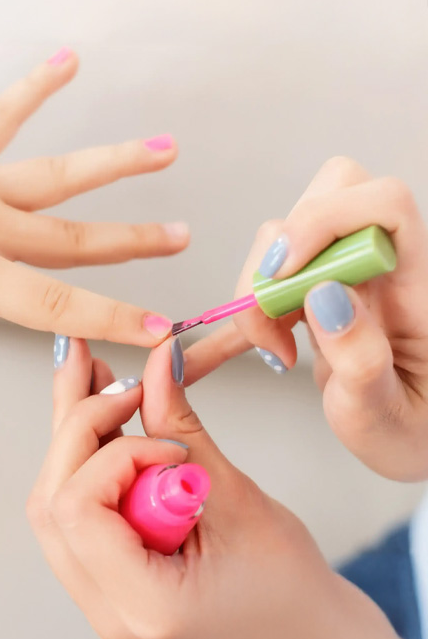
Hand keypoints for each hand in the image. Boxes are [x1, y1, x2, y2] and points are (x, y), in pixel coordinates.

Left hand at [0, 50, 185, 444]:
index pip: (52, 305)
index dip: (111, 317)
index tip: (161, 328)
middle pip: (70, 238)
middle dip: (132, 242)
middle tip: (184, 237)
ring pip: (55, 175)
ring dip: (113, 163)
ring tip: (166, 148)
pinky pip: (1, 117)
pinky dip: (34, 87)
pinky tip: (69, 58)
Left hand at [28, 337, 409, 638]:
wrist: (302, 631)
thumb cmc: (287, 581)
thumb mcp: (239, 497)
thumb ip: (184, 427)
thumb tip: (157, 360)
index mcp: (142, 604)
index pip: (79, 509)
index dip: (114, 453)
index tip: (169, 441)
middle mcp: (104, 606)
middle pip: (52, 499)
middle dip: (79, 426)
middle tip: (115, 377)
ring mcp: (96, 592)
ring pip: (53, 497)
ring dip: (74, 433)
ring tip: (96, 376)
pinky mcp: (101, 571)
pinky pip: (74, 505)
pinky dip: (85, 454)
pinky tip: (103, 410)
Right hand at [189, 157, 427, 480]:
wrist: (410, 437)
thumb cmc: (412, 429)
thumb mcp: (386, 414)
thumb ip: (360, 358)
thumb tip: (324, 293)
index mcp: (415, 282)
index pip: (381, 204)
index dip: (324, 221)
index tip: (284, 276)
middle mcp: (378, 266)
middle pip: (324, 201)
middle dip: (278, 254)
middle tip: (274, 317)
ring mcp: (344, 276)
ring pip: (283, 237)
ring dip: (258, 289)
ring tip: (273, 347)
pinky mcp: (313, 293)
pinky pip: (266, 281)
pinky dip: (239, 312)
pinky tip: (228, 351)